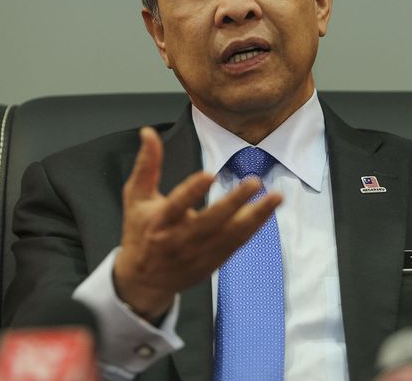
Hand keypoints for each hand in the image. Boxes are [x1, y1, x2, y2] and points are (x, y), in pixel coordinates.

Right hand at [113, 126, 281, 320]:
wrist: (143, 280)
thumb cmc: (140, 231)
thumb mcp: (136, 197)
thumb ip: (147, 164)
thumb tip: (148, 132)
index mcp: (160, 222)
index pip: (177, 205)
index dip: (192, 190)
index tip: (209, 174)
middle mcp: (181, 240)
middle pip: (210, 221)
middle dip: (234, 202)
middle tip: (254, 182)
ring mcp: (199, 253)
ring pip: (231, 234)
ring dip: (256, 216)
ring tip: (276, 197)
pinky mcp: (213, 261)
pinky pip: (238, 243)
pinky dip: (254, 227)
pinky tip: (268, 211)